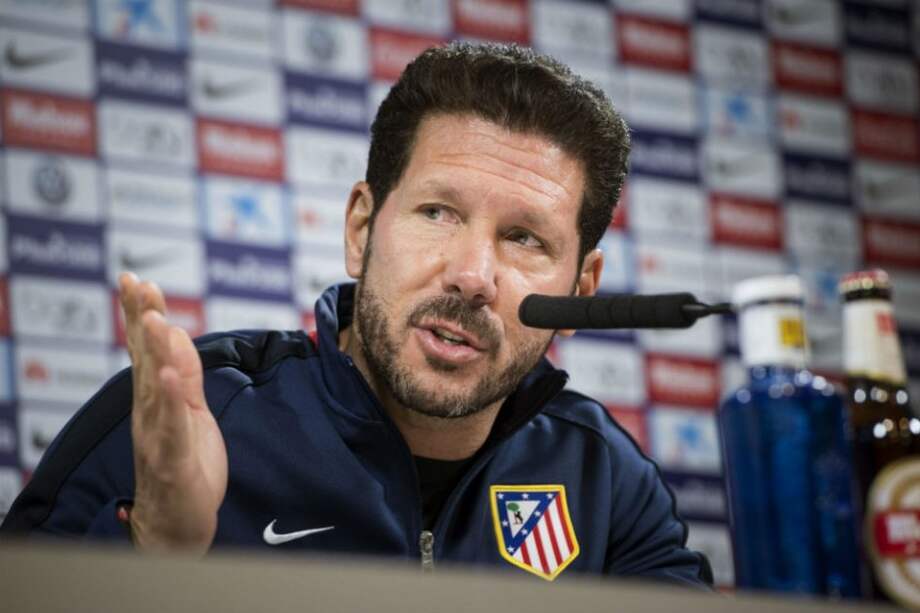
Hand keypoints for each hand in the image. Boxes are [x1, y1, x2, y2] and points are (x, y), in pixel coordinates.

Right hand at [119, 273, 227, 554]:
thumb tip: (174, 334)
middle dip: (140, 319)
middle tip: (136, 283)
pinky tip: (168, 377)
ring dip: (153, 353)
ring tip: (153, 319)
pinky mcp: (173, 462)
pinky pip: (171, 427)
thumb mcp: (191, 411)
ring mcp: (158, 436)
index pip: (145, 350)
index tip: (135, 280)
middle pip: (144, 360)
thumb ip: (185, 374)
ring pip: (154, 388)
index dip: (139, 314)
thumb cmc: (185, 462)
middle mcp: (149, 413)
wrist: (179, 522)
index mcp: (154, 399)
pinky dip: (169, 401)